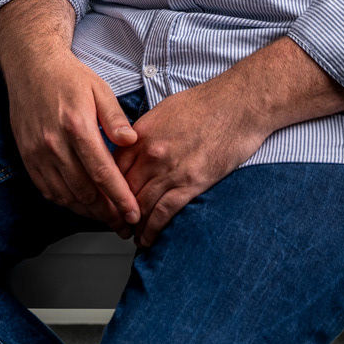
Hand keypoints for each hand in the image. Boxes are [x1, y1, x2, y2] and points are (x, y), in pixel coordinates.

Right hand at [0, 0, 141, 234]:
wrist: (31, 67)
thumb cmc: (68, 77)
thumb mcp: (99, 89)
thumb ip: (115, 119)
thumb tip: (132, 142)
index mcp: (77, 126)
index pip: (102, 172)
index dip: (119, 198)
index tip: (133, 214)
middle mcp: (55, 143)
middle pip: (84, 191)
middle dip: (107, 213)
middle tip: (123, 225)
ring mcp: (38, 152)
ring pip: (65, 195)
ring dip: (87, 212)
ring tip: (106, 218)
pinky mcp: (27, 157)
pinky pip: (47, 190)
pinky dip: (65, 202)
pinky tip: (80, 204)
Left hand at [110, 38, 343, 248]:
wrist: (239, 104)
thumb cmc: (206, 103)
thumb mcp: (165, 110)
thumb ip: (145, 132)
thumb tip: (133, 148)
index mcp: (141, 134)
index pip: (111, 168)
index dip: (106, 188)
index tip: (105, 201)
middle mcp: (150, 153)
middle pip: (122, 190)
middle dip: (116, 211)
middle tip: (113, 224)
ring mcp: (170, 169)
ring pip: (141, 205)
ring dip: (132, 225)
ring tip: (128, 236)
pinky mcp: (191, 183)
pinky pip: (163, 213)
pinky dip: (152, 230)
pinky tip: (146, 240)